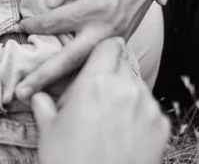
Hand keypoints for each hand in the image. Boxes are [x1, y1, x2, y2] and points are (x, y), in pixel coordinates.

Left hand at [16, 0, 153, 98]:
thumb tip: (48, 2)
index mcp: (95, 7)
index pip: (54, 22)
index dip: (34, 24)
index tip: (22, 24)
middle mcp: (106, 28)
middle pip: (69, 59)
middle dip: (43, 77)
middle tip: (19, 93)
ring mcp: (114, 38)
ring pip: (83, 67)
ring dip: (59, 83)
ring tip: (34, 96)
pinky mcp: (119, 42)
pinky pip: (95, 62)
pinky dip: (77, 75)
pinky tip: (59, 85)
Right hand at [31, 38, 169, 163]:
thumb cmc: (70, 161)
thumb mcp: (48, 130)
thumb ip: (43, 104)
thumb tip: (36, 96)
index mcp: (95, 82)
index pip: (108, 46)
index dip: (101, 51)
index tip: (97, 59)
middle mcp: (125, 88)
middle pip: (124, 63)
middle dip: (112, 71)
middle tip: (99, 91)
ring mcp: (147, 107)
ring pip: (138, 85)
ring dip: (126, 92)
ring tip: (111, 115)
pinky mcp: (162, 126)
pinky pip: (150, 108)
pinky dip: (139, 114)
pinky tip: (124, 132)